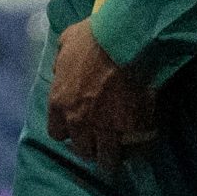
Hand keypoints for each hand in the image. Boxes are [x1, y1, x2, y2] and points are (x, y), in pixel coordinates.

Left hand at [46, 19, 155, 168]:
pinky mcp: (130, 129)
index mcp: (59, 103)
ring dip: (112, 158)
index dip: (67, 131)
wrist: (125, 40)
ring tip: (119, 158)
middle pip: (82, 150)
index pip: (57, 133)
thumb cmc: (94, 37)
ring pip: (107, 159)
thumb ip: (60, 60)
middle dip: (90, 147)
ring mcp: (105, 128)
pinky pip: (133, 151)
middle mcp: (79, 122)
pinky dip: (137, 151)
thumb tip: (60, 68)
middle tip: (100, 142)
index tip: (76, 127)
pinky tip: (140, 149)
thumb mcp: (66, 41)